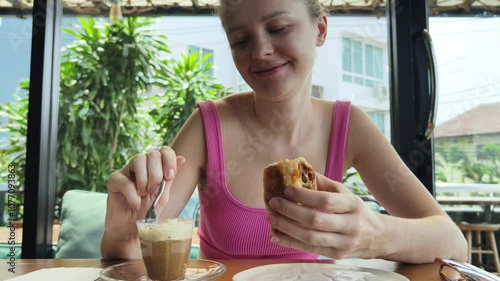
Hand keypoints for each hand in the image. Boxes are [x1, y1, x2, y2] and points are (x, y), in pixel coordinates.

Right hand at [106, 146, 185, 223]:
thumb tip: (182, 158)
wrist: (131, 228)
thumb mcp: (163, 195)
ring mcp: (126, 170)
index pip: (164, 151)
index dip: (169, 161)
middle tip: (154, 191)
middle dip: (157, 174)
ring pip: (138, 159)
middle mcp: (141, 165)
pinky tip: (136, 204)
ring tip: (144, 195)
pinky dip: (133, 195)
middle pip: (152, 154)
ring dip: (145, 179)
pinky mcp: (114, 180)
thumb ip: (170, 178)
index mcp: (155, 166)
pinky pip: (125, 180)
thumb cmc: (147, 211)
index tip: (169, 177)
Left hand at [265, 173, 382, 259]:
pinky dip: (289, 242)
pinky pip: (309, 249)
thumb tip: (300, 170)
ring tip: (271, 218)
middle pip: (315, 220)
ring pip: (310, 237)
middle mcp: (350, 225)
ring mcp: (343, 243)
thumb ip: (323, 183)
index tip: (286, 190)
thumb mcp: (345, 193)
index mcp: (352, 205)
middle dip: (290, 212)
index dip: (304, 196)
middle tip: (273, 203)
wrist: (378, 237)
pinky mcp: (336, 254)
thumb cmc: (356, 211)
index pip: (325, 201)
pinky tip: (275, 235)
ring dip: (286, 228)